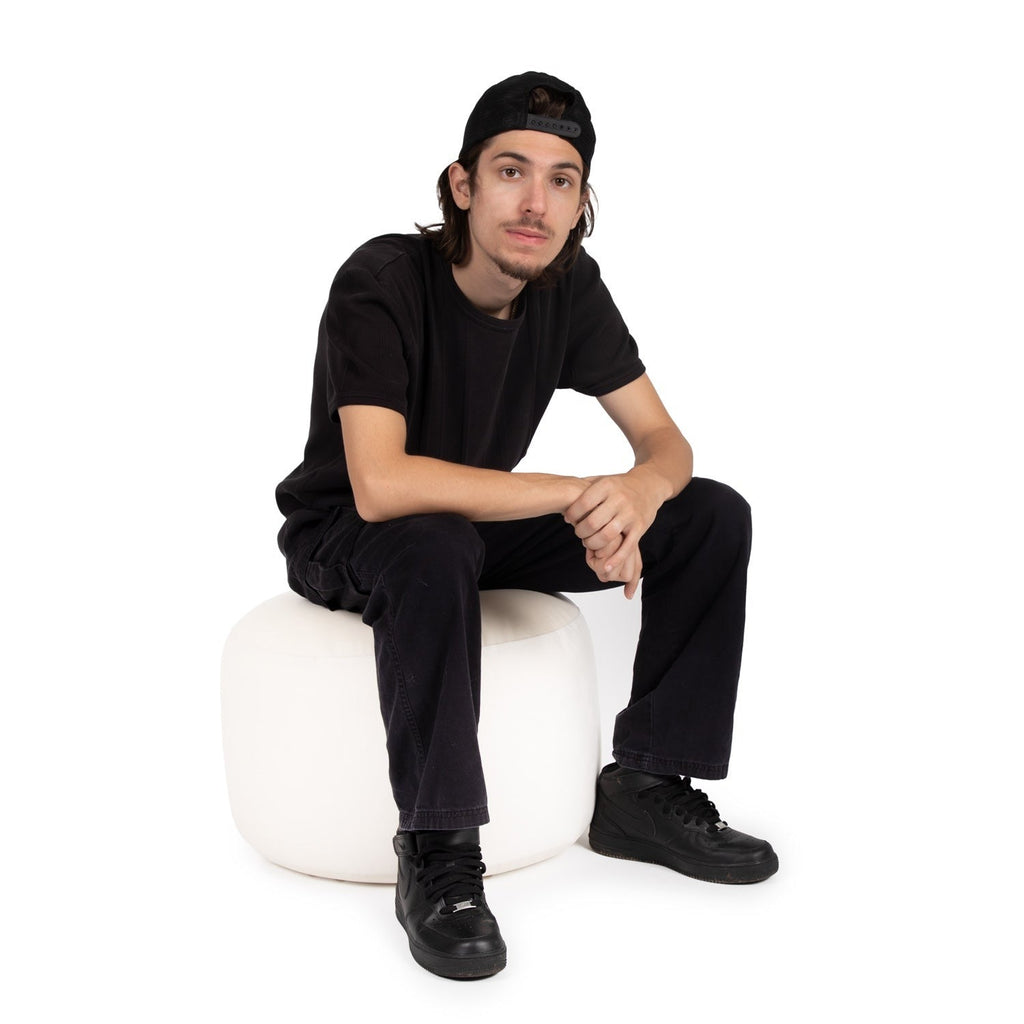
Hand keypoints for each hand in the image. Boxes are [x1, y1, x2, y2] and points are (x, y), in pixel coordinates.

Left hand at [564, 469, 661, 598]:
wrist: (648, 485)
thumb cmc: (619, 485)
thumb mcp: (602, 479)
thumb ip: (583, 486)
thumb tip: (562, 498)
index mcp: (607, 486)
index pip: (583, 503)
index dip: (572, 514)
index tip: (568, 519)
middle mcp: (620, 499)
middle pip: (593, 522)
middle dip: (580, 532)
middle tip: (578, 533)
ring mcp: (631, 514)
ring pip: (607, 536)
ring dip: (593, 544)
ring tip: (589, 544)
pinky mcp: (640, 527)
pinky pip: (627, 546)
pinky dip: (615, 559)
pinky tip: (605, 567)